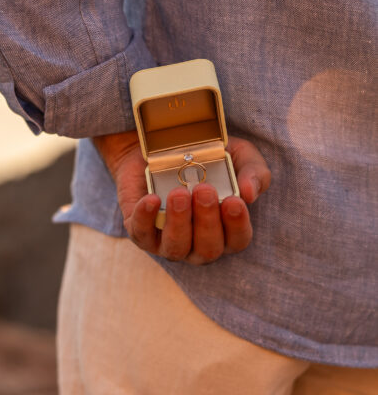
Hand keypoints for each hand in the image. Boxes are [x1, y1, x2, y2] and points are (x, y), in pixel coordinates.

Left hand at [93, 130, 270, 265]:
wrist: (161, 145)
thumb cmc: (207, 158)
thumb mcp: (238, 156)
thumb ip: (253, 172)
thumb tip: (250, 193)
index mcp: (225, 231)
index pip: (237, 240)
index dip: (237, 225)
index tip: (233, 201)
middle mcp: (198, 244)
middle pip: (207, 249)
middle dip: (207, 221)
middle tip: (204, 190)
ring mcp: (168, 242)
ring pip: (176, 247)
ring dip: (179, 222)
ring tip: (179, 193)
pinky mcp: (140, 232)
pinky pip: (142, 234)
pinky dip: (145, 218)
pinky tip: (150, 199)